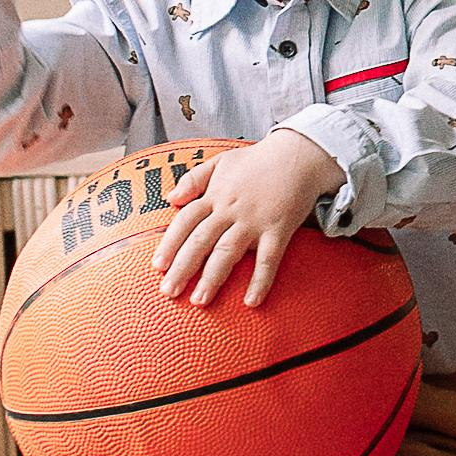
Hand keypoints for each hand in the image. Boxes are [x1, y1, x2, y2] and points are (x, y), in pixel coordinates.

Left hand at [153, 131, 346, 308]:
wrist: (298, 154)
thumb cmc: (258, 160)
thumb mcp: (220, 161)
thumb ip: (194, 178)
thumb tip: (170, 197)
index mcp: (215, 195)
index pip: (185, 221)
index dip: (169, 244)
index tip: (157, 266)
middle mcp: (230, 210)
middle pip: (201, 241)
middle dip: (182, 268)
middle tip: (169, 292)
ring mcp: (254, 221)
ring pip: (228, 252)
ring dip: (212, 277)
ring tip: (200, 300)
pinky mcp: (278, 230)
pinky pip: (268, 259)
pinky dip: (260, 281)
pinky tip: (250, 301)